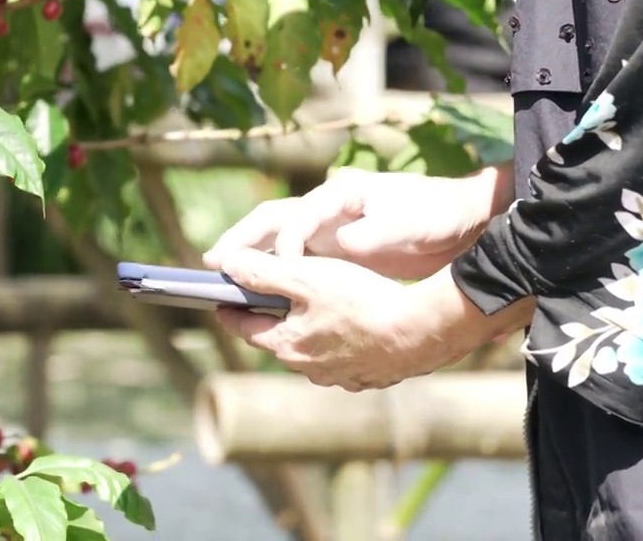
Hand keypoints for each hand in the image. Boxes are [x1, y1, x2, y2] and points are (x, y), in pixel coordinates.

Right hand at [203, 165, 510, 279]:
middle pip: (271, 221)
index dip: (277, 244)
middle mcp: (327, 208)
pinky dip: (274, 271)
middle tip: (213, 263)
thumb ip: (376, 233)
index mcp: (340, 196)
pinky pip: (294, 258)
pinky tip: (264, 294)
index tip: (265, 269)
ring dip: (251, 257)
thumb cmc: (436, 216)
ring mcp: (330, 226)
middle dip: (241, 241)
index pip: (294, 217)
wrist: (464, 220)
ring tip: (225, 278)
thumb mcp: (409, 225)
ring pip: (278, 240)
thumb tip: (345, 244)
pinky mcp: (337, 247)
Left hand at [213, 250, 523, 390]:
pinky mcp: (369, 376)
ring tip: (313, 306)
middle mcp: (308, 368)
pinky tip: (353, 325)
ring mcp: (340, 376)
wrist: (422, 332)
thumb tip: (227, 267)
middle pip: (278, 339)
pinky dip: (340, 341)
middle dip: (270, 317)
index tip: (221, 299)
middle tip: (266, 297)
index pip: (244, 327)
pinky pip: (345, 357)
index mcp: (286, 345)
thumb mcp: (306, 277)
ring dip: (307, 330)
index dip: (231, 309)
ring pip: (312, 349)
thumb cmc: (361, 301)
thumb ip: (263, 273)